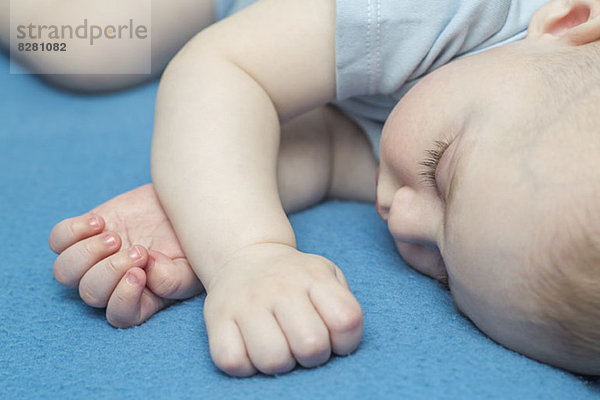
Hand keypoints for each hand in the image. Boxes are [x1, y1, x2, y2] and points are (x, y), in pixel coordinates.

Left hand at [49, 184, 203, 326]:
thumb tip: (147, 275)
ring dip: (88, 254)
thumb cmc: (191, 240)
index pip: (118, 317)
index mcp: (141, 299)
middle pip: (90, 293)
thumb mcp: (194, 265)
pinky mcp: (85, 232)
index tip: (139, 273)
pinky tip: (100, 222)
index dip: (122, 299)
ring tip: (114, 236)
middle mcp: (113, 284)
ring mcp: (96, 259)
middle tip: (138, 249)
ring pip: (65, 272)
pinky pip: (58, 240)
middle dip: (110, 271)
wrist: (183, 204)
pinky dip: (73, 232)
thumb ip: (175, 281)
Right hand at [203, 243, 362, 375]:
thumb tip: (339, 343)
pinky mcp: (216, 317)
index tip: (333, 337)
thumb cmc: (295, 279)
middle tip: (302, 343)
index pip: (346, 321)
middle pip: (311, 346)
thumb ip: (343, 304)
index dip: (345, 341)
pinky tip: (251, 349)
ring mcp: (246, 302)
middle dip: (312, 356)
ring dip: (280, 364)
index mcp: (313, 276)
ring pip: (273, 360)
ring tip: (278, 346)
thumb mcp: (327, 275)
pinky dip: (245, 365)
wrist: (246, 256)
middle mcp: (280, 287)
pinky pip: (233, 361)